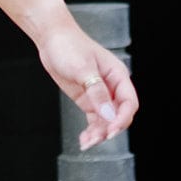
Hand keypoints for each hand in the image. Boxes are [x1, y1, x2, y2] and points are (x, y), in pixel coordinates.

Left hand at [36, 23, 139, 150]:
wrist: (51, 38)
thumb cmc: (69, 46)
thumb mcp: (83, 68)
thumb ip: (96, 92)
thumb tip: (109, 115)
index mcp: (118, 75)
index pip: (129, 102)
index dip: (122, 118)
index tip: (111, 129)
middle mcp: (112, 87)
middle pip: (119, 114)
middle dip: (110, 128)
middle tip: (96, 139)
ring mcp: (99, 94)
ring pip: (106, 120)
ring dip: (99, 133)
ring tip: (87, 143)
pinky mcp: (87, 99)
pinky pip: (94, 119)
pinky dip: (91, 130)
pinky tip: (84, 140)